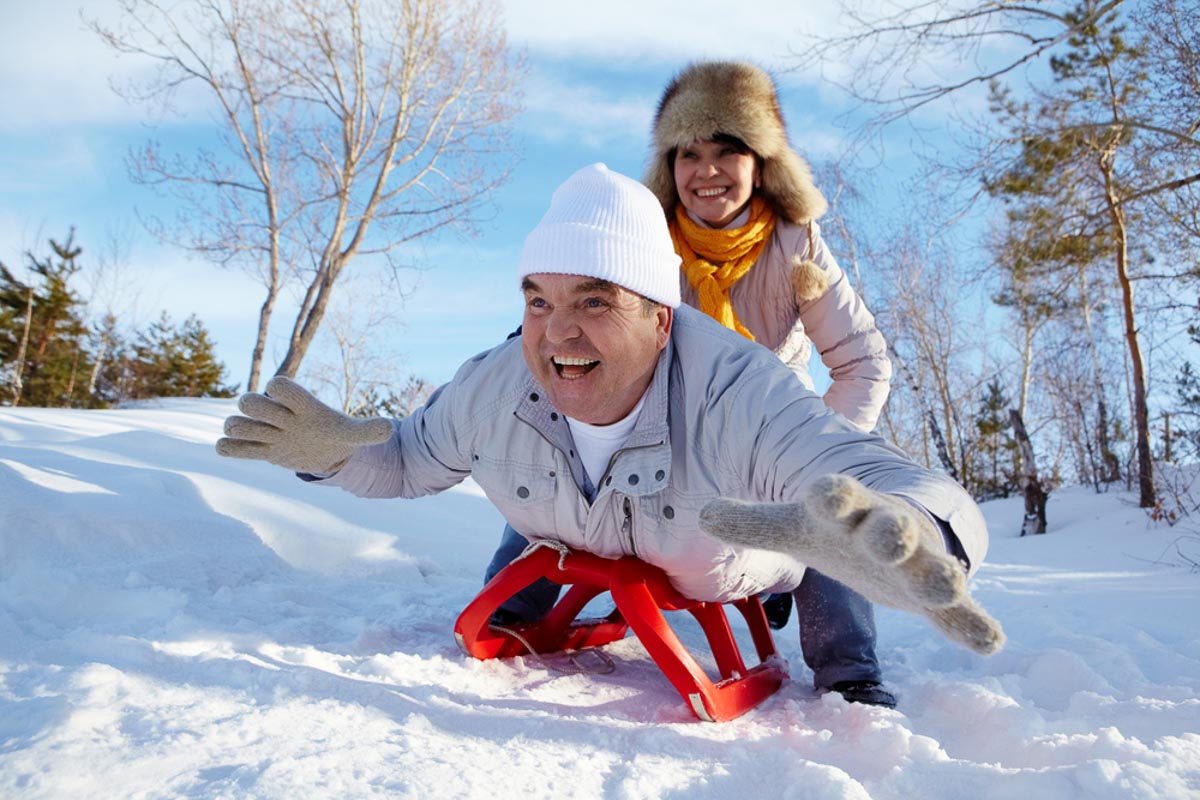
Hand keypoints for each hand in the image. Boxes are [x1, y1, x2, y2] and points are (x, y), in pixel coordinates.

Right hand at [216, 376, 393, 474]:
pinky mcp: (256, 449)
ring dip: (244, 434)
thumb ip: (368, 431)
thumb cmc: (335, 435)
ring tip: (267, 444)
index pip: (277, 384)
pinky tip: (253, 453)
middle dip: (259, 416)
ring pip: (233, 423)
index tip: (295, 413)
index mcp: (298, 403)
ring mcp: (264, 431)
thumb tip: (389, 429)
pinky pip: (226, 447)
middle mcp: (276, 413)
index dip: (280, 394)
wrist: (324, 450)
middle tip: (280, 431)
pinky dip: (231, 450)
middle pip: (247, 401)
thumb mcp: (352, 434)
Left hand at [699, 474, 1004, 654]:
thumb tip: (703, 512)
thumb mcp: (796, 526)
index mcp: (847, 510)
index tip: (827, 491)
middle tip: (891, 539)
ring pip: (931, 567)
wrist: (903, 530)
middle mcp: (887, 530)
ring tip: (948, 584)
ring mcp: (918, 561)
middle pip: (890, 529)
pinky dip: (975, 624)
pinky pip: (961, 611)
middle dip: (890, 533)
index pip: (838, 497)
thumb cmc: (840, 530)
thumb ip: (752, 522)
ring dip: (938, 575)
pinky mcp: (940, 595)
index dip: (833, 495)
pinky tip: (991, 641)